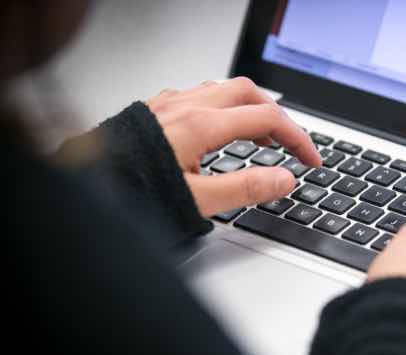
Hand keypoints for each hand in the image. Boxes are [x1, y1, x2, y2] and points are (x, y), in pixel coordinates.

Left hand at [146, 78, 320, 216]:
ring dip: (249, 108)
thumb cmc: (129, 192)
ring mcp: (168, 105)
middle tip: (289, 143)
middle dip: (277, 115)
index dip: (298, 138)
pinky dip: (221, 109)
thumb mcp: (196, 199)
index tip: (311, 159)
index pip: (268, 118)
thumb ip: (245, 188)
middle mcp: (185, 106)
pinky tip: (217, 130)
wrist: (82, 186)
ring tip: (260, 136)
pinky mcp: (154, 111)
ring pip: (221, 90)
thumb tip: (283, 180)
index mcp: (201, 124)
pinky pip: (197, 96)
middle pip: (248, 92)